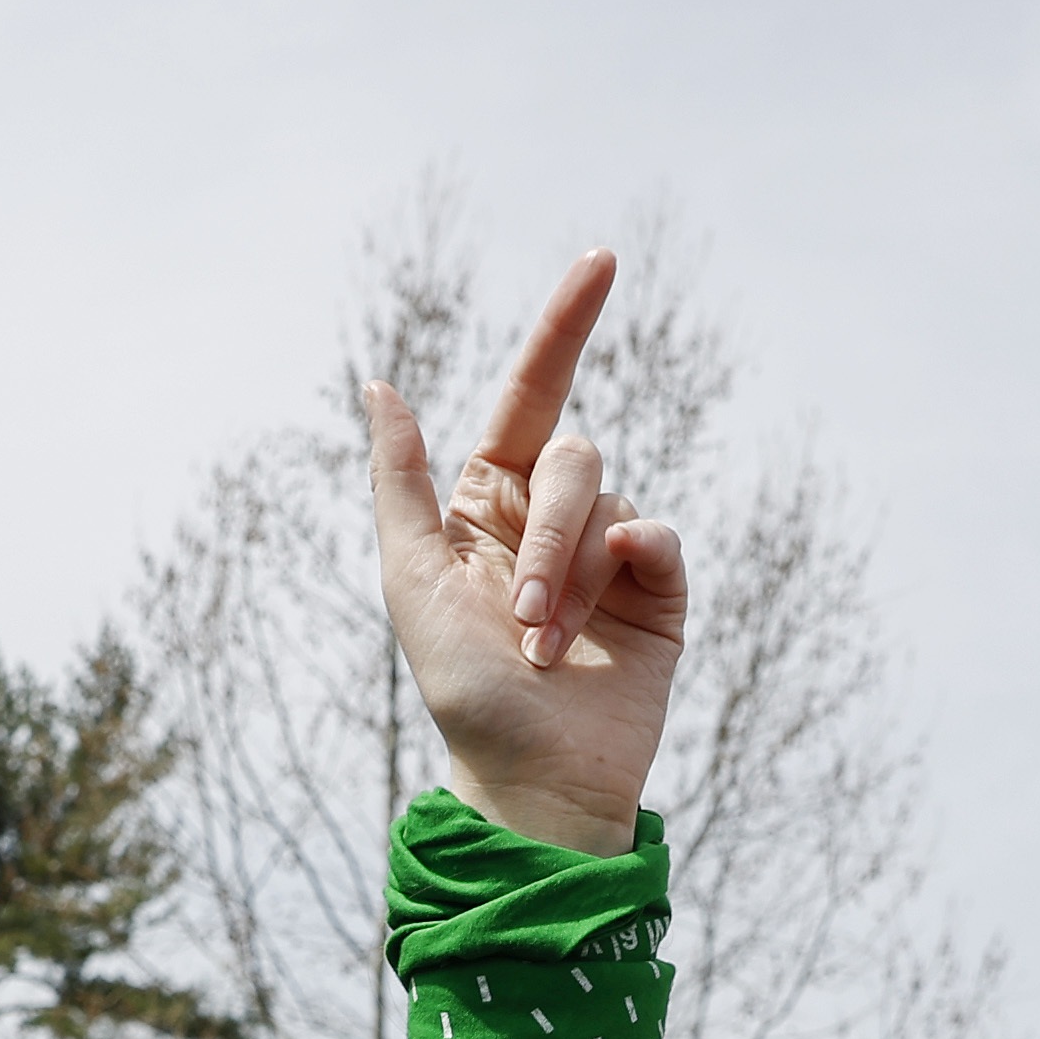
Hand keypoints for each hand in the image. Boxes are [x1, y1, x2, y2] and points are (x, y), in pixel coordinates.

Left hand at [366, 252, 684, 858]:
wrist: (533, 778)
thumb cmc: (463, 690)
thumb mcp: (411, 578)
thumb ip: (400, 480)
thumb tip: (379, 385)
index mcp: (489, 502)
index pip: (531, 394)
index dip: (564, 326)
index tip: (602, 260)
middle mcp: (553, 518)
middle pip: (570, 459)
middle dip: (546, 535)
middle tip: (525, 619)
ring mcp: (612, 554)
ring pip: (609, 504)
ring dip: (570, 579)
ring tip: (548, 649)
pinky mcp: (661, 592)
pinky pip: (660, 538)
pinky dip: (634, 567)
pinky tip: (616, 616)